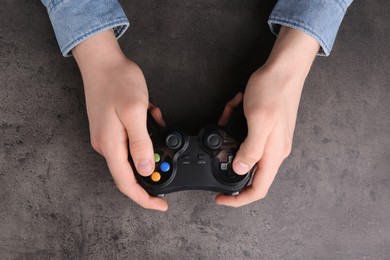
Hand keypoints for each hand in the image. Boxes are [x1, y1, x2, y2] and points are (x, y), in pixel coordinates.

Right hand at [73, 30, 167, 210]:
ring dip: (150, 145)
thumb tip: (145, 170)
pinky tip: (151, 115)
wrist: (103, 61)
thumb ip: (140, 144)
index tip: (160, 205)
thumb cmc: (118, 82)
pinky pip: (132, 139)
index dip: (144, 198)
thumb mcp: (134, 112)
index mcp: (111, 145)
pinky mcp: (111, 127)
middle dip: (152, 169)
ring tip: (157, 121)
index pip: (126, 183)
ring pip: (133, 153)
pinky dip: (145, 132)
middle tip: (168, 157)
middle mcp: (106, 145)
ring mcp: (108, 136)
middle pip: (129, 172)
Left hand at [216, 26, 319, 206]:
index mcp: (273, 153)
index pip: (258, 189)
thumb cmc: (273, 91)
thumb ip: (251, 149)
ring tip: (229, 114)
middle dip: (229, 156)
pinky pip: (246, 133)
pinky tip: (236, 106)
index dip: (238, 199)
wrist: (284, 69)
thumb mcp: (259, 121)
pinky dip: (235, 121)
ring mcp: (271, 139)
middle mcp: (274, 150)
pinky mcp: (266, 127)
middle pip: (249, 169)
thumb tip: (240, 170)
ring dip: (231, 134)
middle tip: (218, 140)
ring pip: (244, 147)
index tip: (220, 198)